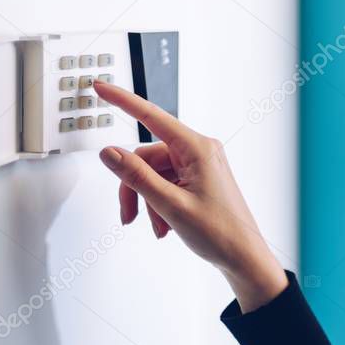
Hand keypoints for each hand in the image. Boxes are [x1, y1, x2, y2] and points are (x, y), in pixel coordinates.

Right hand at [93, 81, 287, 311]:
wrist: (244, 258)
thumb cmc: (221, 232)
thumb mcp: (170, 205)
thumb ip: (137, 177)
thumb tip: (110, 153)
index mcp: (197, 148)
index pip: (151, 116)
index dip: (122, 101)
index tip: (100, 87)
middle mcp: (198, 151)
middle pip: (146, 158)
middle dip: (135, 187)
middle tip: (129, 216)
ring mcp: (198, 165)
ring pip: (153, 174)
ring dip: (148, 201)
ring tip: (158, 227)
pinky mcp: (197, 179)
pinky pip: (165, 184)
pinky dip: (159, 205)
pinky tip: (166, 226)